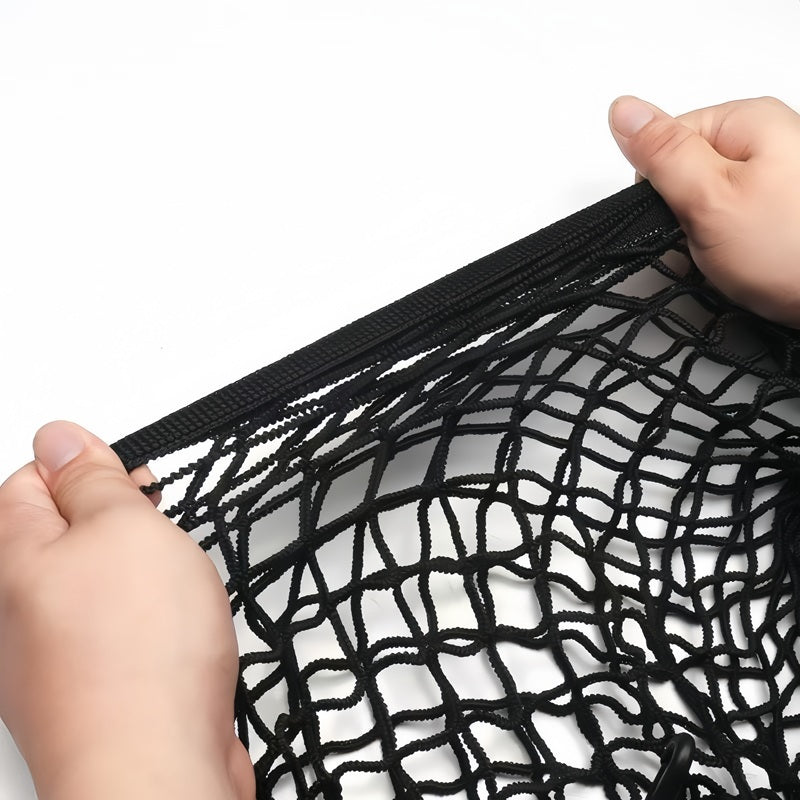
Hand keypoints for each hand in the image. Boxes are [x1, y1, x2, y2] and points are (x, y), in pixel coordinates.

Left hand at [0, 421, 254, 799]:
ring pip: (99, 587)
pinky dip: (150, 621)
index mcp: (15, 560)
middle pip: (65, 536)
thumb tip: (60, 438)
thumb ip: (89, 479)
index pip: (29, 481)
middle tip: (157, 531)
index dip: (84, 467)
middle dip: (120, 524)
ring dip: (143, 576)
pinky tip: (177, 631)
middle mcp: (22, 611)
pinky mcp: (94, 690)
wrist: (156, 775)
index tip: (128, 477)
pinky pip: (120, 631)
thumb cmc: (138, 658)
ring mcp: (54, 657)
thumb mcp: (123, 529)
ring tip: (175, 585)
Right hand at [608, 95, 799, 326]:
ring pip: (707, 203)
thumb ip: (662, 153)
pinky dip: (731, 246)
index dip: (658, 184)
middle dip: (684, 213)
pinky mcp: (782, 210)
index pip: (666, 139)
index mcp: (750, 121)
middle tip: (709, 239)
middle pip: (686, 171)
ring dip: (706, 235)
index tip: (679, 213)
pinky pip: (731, 223)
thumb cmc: (792, 251)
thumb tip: (622, 110)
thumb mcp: (709, 198)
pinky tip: (748, 261)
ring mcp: (778, 177)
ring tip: (734, 256)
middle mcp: (769, 140)